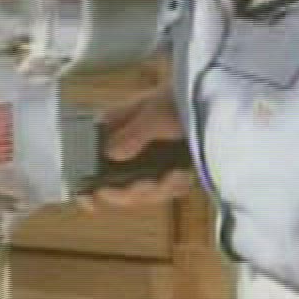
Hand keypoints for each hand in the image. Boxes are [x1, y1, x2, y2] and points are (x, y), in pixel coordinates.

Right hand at [77, 87, 193, 210]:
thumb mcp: (155, 114)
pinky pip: (165, 190)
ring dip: (158, 190)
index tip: (91, 201)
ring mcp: (148, 162)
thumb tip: (110, 154)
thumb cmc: (180, 97)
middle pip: (117, 187)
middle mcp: (127, 149)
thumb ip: (133, 134)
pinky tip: (184, 174)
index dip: (87, 185)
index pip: (89, 162)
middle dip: (133, 192)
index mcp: (114, 131)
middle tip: (150, 184)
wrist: (211, 98)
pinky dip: (174, 187)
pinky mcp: (169, 170)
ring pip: (142, 193)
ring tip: (176, 174)